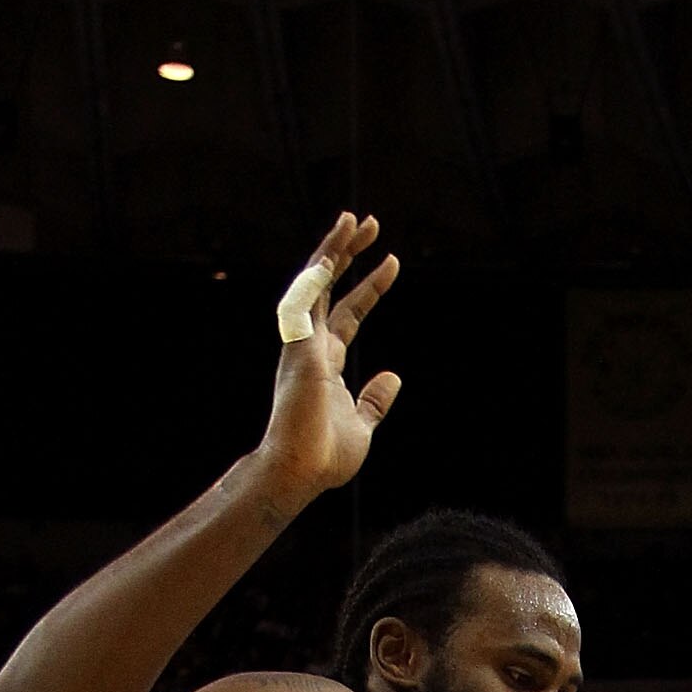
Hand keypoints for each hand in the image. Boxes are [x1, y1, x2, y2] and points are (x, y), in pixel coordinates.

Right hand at [256, 213, 401, 512]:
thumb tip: (393, 377)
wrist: (300, 472)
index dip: (370, 287)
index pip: (349, 314)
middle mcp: (310, 346)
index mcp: (325, 362)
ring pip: (316, 284)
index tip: (392, 261)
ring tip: (355, 220)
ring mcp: (302, 344)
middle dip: (349, 254)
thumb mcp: (361, 425)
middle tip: (370, 223)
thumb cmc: (325, 456)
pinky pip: (306, 301)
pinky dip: (318, 275)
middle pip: (330, 288)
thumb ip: (374, 401)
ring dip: (334, 250)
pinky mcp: (298, 346)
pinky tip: (335, 250)